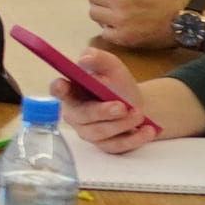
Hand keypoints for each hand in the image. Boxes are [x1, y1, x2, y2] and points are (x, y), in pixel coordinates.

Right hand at [64, 50, 204, 152]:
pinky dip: (133, 138)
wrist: (137, 104)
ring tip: (140, 114)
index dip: (58, 88)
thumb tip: (84, 59)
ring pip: (100, 132)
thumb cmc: (118, 84)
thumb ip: (98, 58)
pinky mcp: (104, 145)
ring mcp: (88, 132)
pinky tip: (147, 130)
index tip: (63, 85)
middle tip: (122, 107)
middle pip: (81, 116)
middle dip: (102, 112)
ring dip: (122, 123)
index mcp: (72, 91)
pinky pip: (116, 145)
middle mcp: (75, 113)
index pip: (58, 90)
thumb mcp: (112, 67)